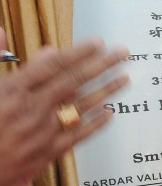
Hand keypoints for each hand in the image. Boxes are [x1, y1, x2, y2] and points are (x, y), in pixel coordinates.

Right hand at [0, 30, 129, 185]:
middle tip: (123, 53)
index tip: (98, 42)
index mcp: (11, 91)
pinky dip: (96, 123)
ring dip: (106, 90)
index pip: (52, 65)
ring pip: (81, 107)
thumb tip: (2, 32)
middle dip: (101, 65)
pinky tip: (110, 112)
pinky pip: (78, 135)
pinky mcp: (46, 153)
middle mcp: (29, 109)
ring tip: (125, 77)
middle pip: (73, 81)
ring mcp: (40, 132)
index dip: (78, 52)